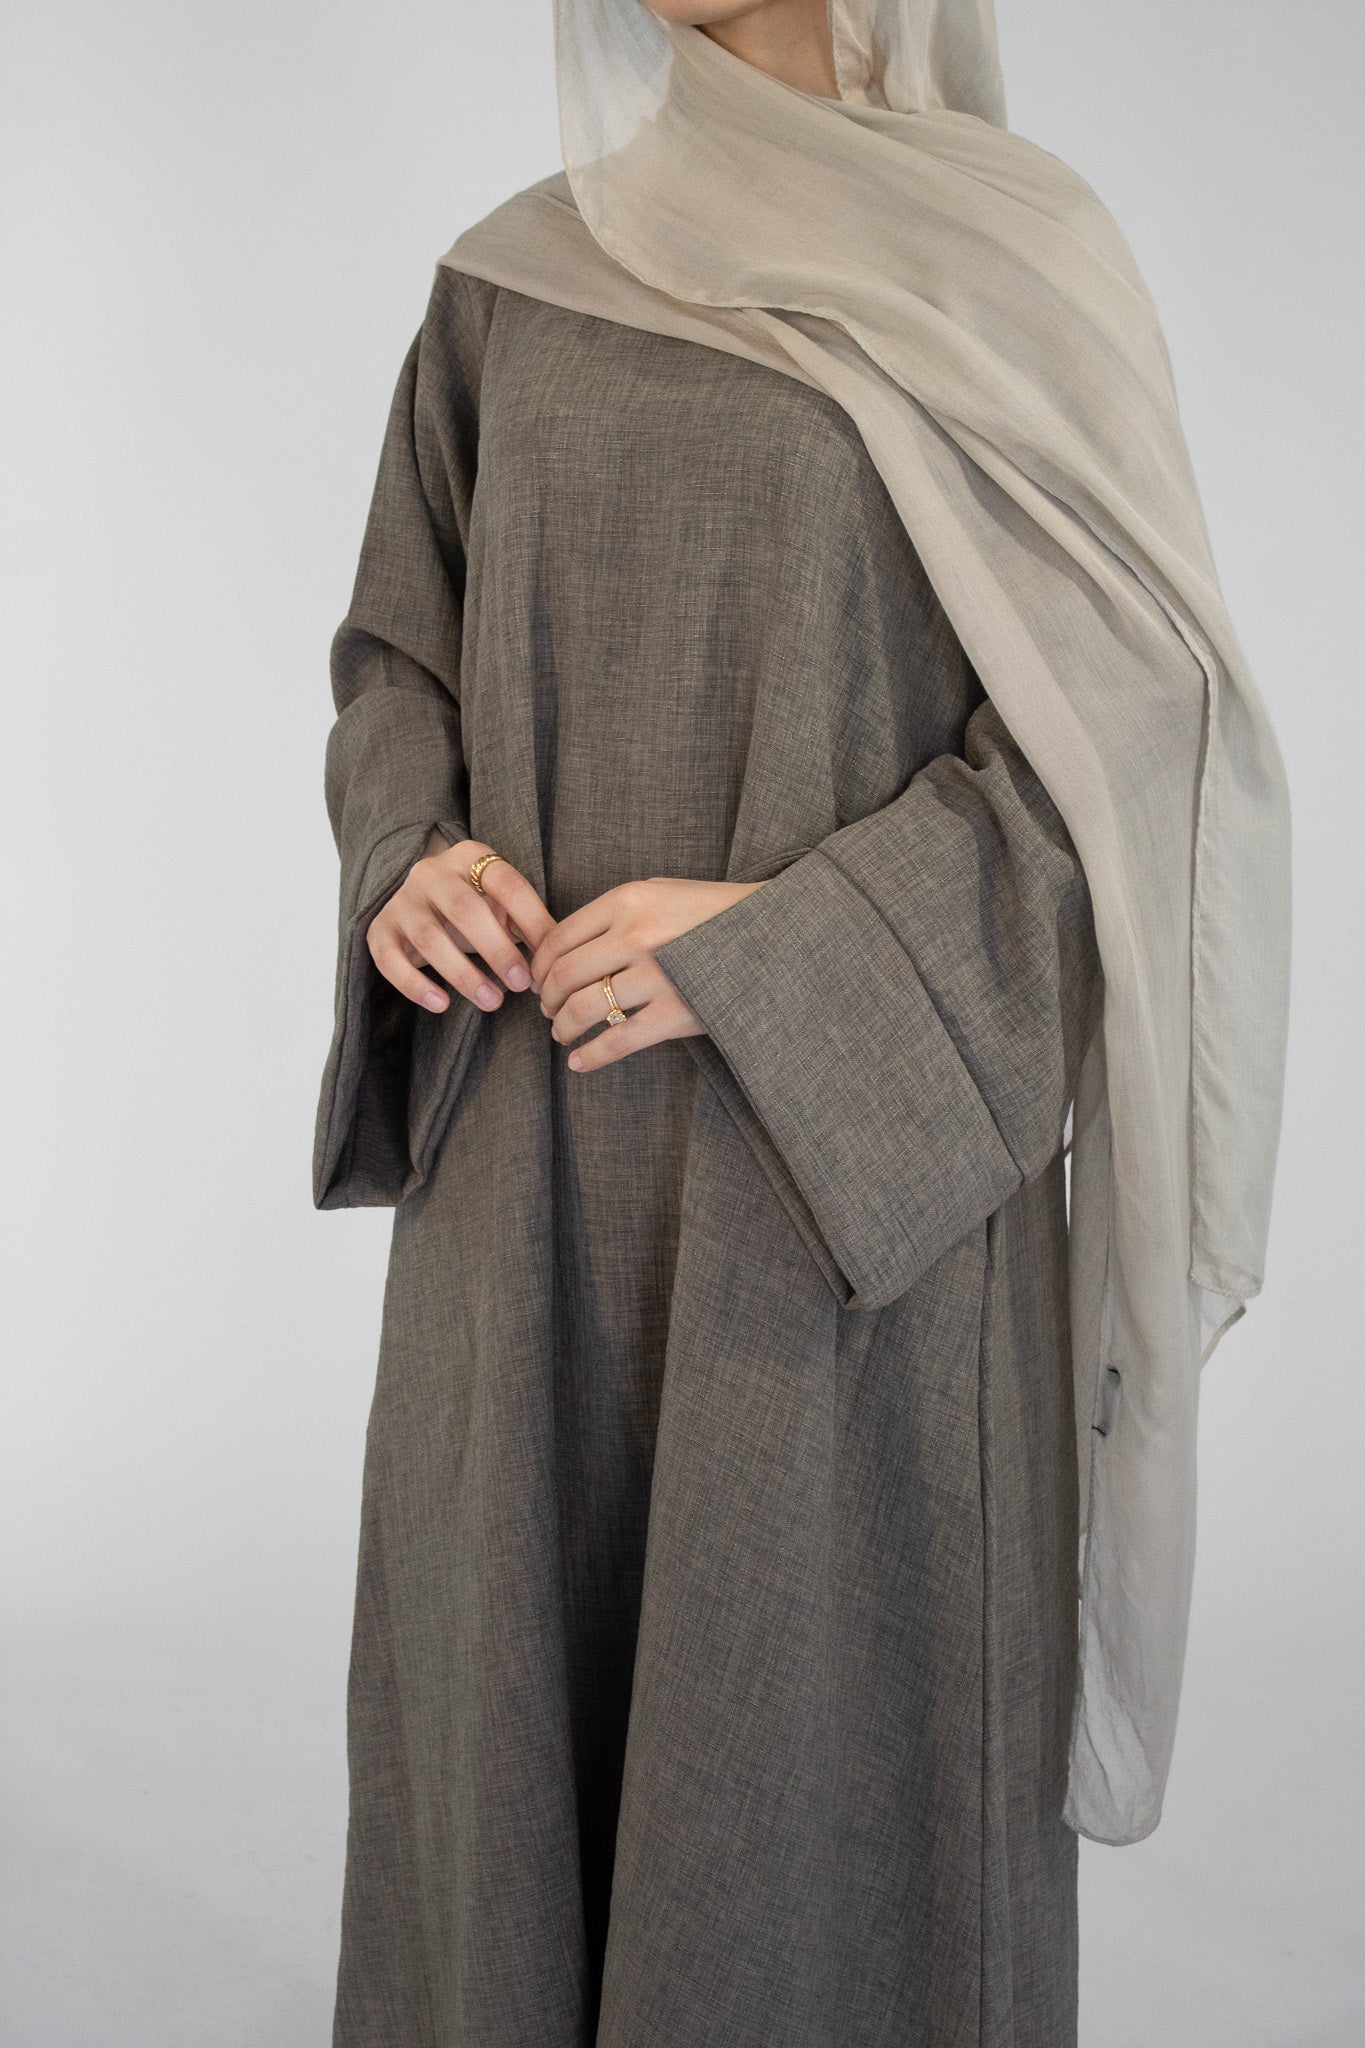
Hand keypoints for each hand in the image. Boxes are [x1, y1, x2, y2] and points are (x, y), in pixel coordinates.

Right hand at [366, 839, 555, 1013]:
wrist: (419, 901)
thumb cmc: (474, 907)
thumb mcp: (500, 904)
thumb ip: (526, 923)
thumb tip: (555, 962)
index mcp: (470, 857)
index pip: (506, 884)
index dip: (532, 920)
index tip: (550, 958)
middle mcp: (431, 873)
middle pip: (465, 909)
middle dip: (497, 950)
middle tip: (521, 984)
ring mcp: (401, 900)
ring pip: (429, 937)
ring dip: (463, 974)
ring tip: (492, 1002)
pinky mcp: (379, 929)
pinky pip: (389, 960)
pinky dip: (415, 985)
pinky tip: (441, 1005)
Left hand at [530, 876, 763, 1071]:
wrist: (774, 935)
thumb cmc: (713, 913)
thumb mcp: (662, 892)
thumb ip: (616, 911)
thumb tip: (564, 944)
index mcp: (628, 901)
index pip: (559, 937)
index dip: (538, 965)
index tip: (537, 981)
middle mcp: (636, 935)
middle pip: (563, 975)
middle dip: (547, 1000)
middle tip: (548, 1011)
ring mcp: (657, 976)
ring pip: (582, 1009)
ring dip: (563, 1028)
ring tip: (563, 1034)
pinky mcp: (677, 1013)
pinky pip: (617, 1041)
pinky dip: (590, 1056)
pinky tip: (579, 1063)